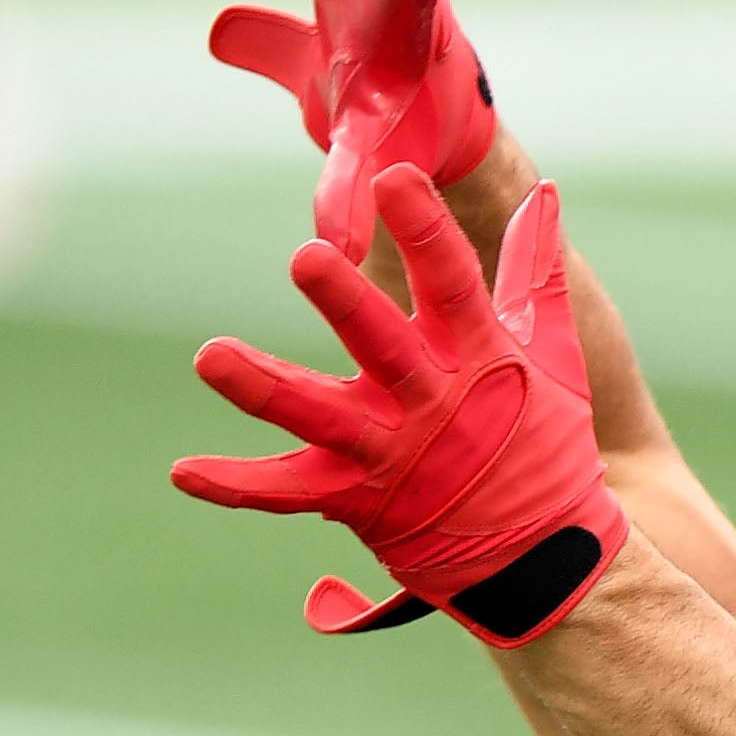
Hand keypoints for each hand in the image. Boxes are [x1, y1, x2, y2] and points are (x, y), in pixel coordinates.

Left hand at [174, 162, 627, 647]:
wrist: (542, 557)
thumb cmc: (544, 444)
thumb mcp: (553, 355)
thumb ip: (533, 273)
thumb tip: (545, 194)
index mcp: (480, 359)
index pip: (452, 283)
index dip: (425, 231)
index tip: (395, 178)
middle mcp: (430, 403)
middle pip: (382, 344)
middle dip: (345, 302)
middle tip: (306, 258)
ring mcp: (391, 454)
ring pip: (318, 416)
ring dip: (262, 387)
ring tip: (209, 356)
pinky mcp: (358, 501)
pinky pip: (287, 493)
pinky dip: (235, 485)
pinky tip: (183, 471)